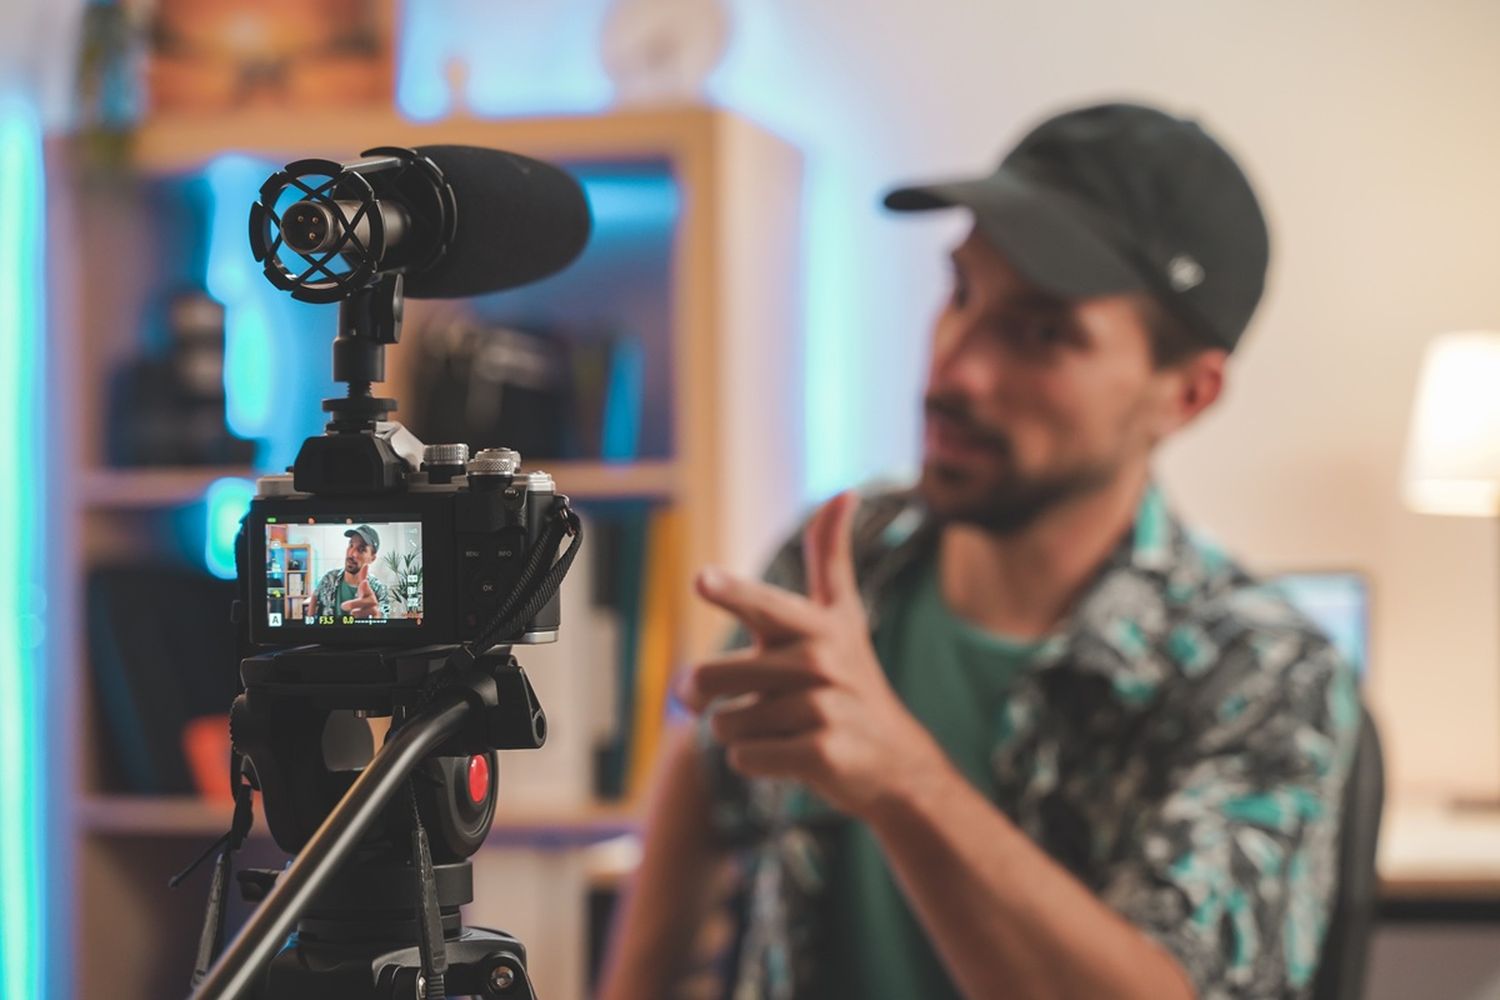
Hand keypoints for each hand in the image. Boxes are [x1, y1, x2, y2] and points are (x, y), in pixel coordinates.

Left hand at [341, 564, 381, 617]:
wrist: (373, 613)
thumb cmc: (366, 601)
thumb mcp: (363, 590)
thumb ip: (363, 578)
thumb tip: (366, 565)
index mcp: (368, 594)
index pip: (366, 589)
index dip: (365, 586)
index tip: (363, 582)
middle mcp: (373, 602)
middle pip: (368, 601)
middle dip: (356, 603)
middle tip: (343, 606)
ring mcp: (375, 611)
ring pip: (371, 611)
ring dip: (361, 612)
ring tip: (352, 613)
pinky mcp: (376, 618)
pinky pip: (373, 619)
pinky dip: (367, 619)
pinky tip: (357, 619)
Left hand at [678, 492, 949, 820]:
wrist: (895, 762)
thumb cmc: (853, 682)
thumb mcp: (844, 617)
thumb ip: (831, 556)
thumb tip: (844, 491)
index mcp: (815, 626)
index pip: (764, 604)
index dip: (732, 591)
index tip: (703, 580)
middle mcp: (819, 662)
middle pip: (710, 676)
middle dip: (701, 696)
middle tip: (720, 700)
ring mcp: (823, 709)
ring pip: (725, 725)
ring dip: (739, 734)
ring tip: (781, 729)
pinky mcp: (821, 754)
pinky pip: (744, 760)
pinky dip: (755, 763)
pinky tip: (790, 755)